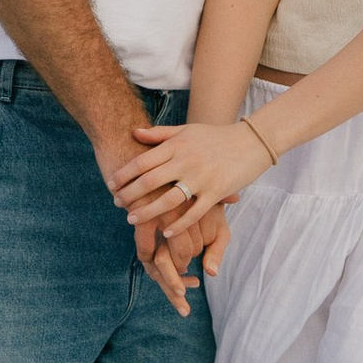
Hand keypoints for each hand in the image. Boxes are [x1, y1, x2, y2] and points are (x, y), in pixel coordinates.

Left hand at [112, 119, 273, 256]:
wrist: (251, 142)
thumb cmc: (215, 136)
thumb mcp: (186, 130)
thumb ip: (160, 134)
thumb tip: (135, 132)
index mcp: (178, 145)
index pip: (143, 161)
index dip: (124, 174)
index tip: (111, 183)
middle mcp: (187, 161)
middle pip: (150, 181)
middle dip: (129, 194)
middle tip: (116, 203)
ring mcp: (202, 178)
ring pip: (168, 200)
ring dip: (147, 212)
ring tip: (132, 219)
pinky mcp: (216, 193)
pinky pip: (194, 213)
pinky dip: (179, 224)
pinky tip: (166, 232)